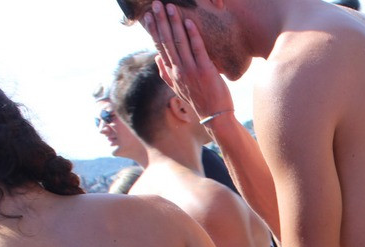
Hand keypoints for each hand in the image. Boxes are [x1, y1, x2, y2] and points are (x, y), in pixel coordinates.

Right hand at [143, 1, 233, 120]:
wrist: (216, 117)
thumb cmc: (200, 102)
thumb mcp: (178, 89)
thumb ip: (166, 74)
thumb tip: (157, 58)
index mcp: (171, 73)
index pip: (159, 47)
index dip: (154, 31)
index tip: (148, 17)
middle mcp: (178, 70)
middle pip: (167, 41)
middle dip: (161, 21)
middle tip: (156, 4)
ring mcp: (191, 70)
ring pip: (179, 42)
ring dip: (174, 23)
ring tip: (170, 7)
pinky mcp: (205, 71)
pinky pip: (197, 49)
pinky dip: (193, 35)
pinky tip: (189, 22)